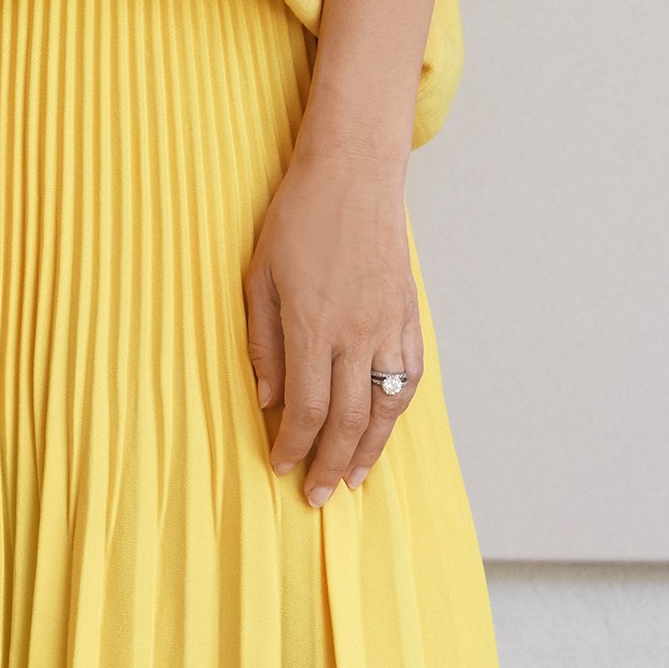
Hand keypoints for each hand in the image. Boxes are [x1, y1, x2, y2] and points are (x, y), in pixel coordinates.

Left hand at [243, 139, 420, 508]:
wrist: (353, 172)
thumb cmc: (297, 219)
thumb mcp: (259, 278)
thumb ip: (263, 343)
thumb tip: (266, 400)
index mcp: (314, 327)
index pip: (307, 409)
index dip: (293, 445)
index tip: (280, 467)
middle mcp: (357, 333)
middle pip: (349, 420)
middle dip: (330, 463)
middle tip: (317, 495)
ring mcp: (389, 325)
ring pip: (386, 406)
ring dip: (370, 450)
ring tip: (353, 479)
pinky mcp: (409, 314)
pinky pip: (409, 376)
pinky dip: (396, 411)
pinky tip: (383, 429)